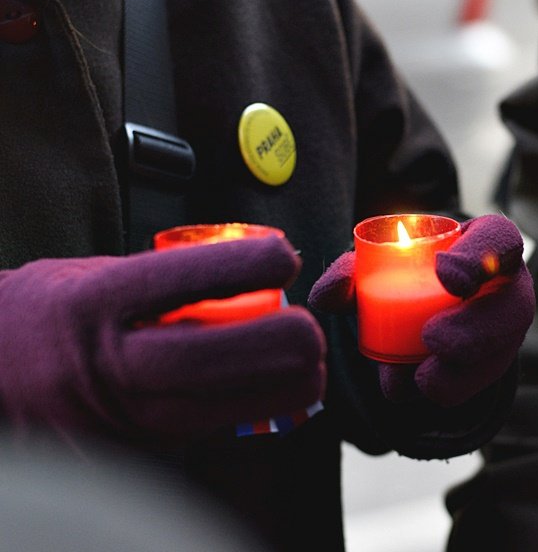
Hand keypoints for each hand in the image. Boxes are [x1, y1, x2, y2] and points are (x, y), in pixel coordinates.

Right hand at [0, 236, 325, 442]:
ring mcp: (111, 417)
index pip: (178, 279)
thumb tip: (251, 279)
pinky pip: (199, 437)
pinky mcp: (125, 455)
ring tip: (311, 372)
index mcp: (93, 304)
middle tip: (314, 333)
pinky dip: (243, 416)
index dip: (243, 265)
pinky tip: (269, 398)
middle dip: (278, 345)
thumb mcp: (95, 276)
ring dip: (279, 392)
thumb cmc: (49, 311)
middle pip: (207, 359)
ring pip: (213, 413)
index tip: (286, 257)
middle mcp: (100, 364)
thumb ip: (167, 280)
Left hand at [309, 214, 533, 406]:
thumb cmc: (404, 273)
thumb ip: (350, 274)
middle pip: (512, 307)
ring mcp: (506, 327)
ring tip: (422, 377)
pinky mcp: (496, 362)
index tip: (448, 276)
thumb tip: (325, 296)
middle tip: (431, 338)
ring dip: (464, 370)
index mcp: (486, 242)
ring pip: (502, 351)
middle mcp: (506, 285)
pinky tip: (422, 388)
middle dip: (475, 328)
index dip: (481, 257)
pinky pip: (484, 382)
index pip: (501, 240)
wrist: (421, 308)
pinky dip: (453, 388)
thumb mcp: (377, 265)